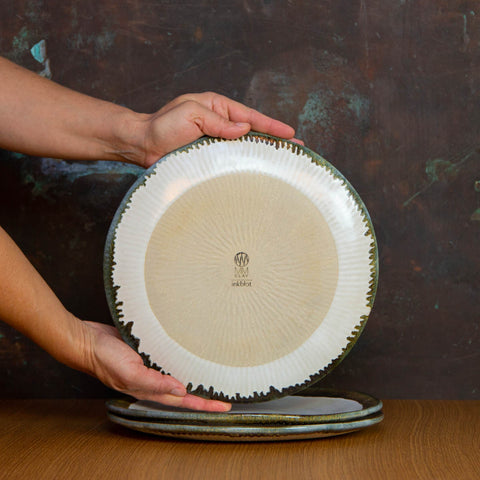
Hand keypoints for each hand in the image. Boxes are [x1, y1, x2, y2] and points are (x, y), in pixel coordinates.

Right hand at [82, 321, 230, 411]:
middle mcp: (153, 380)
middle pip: (185, 389)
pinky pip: (169, 357)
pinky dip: (182, 357)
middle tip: (227, 392)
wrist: (87, 341)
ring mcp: (151, 366)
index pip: (183, 400)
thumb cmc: (104, 358)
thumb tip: (180, 389)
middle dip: (205, 393)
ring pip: (179, 373)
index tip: (224, 406)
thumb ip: (154, 383)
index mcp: (149, 389)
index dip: (204, 404)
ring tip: (214, 375)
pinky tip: (190, 353)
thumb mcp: (130, 372)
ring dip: (196, 375)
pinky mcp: (149, 351)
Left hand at [135, 92, 301, 167]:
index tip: (290, 134)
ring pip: (244, 149)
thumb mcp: (190, 113)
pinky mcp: (209, 159)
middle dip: (274, 141)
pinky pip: (231, 162)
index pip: (250, 117)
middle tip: (296, 150)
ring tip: (283, 163)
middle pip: (253, 133)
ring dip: (263, 155)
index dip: (271, 126)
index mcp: (217, 108)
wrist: (143, 146)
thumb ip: (217, 121)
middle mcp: (220, 125)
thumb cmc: (162, 126)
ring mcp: (216, 143)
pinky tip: (256, 174)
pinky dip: (245, 167)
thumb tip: (244, 129)